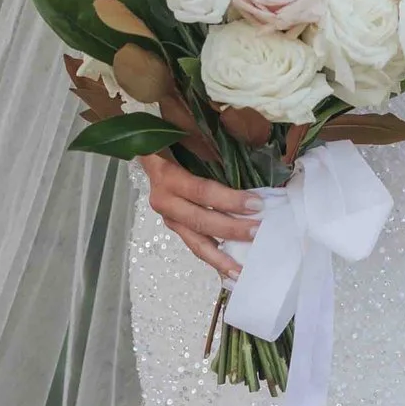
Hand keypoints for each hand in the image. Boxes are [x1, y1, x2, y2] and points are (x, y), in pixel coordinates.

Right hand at [139, 150, 261, 280]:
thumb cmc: (172, 138)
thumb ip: (212, 145)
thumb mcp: (188, 133)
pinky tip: (233, 270)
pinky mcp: (176, 227)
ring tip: (243, 272)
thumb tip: (253, 149)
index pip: (201, 191)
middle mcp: (164, 200)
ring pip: (196, 242)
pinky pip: (197, 245)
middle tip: (259, 232)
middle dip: (231, 229)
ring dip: (221, 258)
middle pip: (200, 221)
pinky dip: (215, 258)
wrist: (145, 148)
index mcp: (167, 176)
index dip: (228, 200)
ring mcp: (169, 217)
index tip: (257, 203)